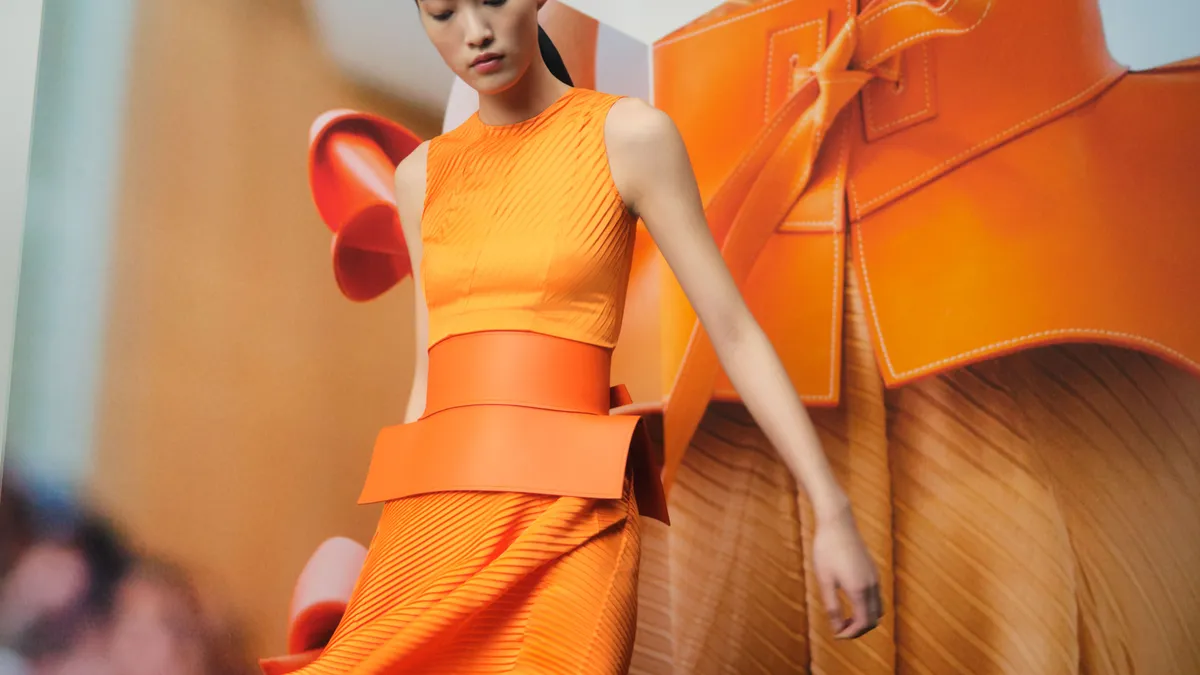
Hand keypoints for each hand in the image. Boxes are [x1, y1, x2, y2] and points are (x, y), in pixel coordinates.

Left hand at [810, 502, 881, 638]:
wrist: (837, 522)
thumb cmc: (827, 550)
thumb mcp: (825, 580)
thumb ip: (832, 606)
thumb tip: (836, 628)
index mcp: (860, 590)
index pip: (863, 623)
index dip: (851, 634)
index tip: (837, 635)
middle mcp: (872, 585)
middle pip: (874, 619)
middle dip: (858, 629)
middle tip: (839, 629)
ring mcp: (875, 577)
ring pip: (878, 609)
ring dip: (864, 618)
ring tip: (844, 617)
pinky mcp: (873, 571)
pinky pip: (876, 597)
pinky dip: (866, 607)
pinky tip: (849, 602)